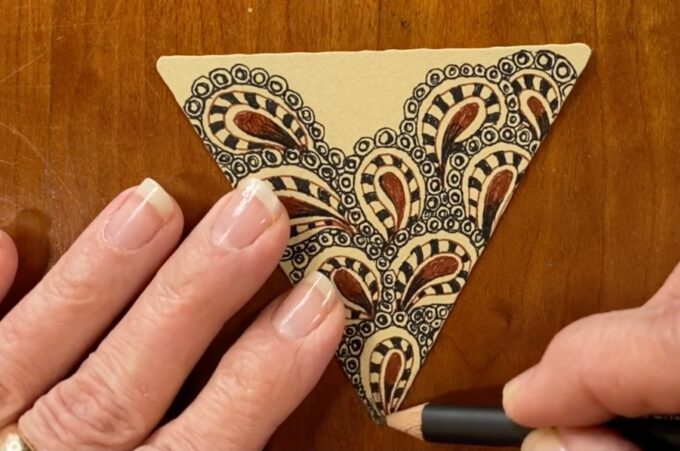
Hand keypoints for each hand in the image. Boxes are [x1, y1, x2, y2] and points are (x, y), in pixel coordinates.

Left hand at [0, 178, 343, 449]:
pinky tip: (6, 245)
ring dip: (97, 279)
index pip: (204, 447)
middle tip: (257, 217)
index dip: (262, 377)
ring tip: (153, 204)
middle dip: (194, 298)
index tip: (318, 308)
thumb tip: (271, 403)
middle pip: (121, 388)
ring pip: (34, 360)